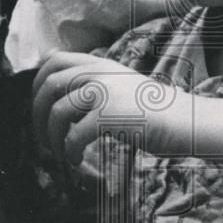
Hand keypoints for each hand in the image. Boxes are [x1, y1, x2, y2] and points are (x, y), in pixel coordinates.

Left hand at [32, 51, 190, 164]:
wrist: (184, 121)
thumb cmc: (152, 109)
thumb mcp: (120, 83)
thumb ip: (92, 77)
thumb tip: (53, 62)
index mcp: (101, 64)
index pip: (55, 61)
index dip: (38, 83)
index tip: (38, 105)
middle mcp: (100, 73)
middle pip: (50, 86)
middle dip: (37, 114)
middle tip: (43, 138)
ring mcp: (105, 93)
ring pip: (58, 113)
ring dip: (53, 138)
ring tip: (62, 153)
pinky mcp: (110, 116)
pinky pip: (74, 136)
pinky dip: (70, 152)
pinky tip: (77, 161)